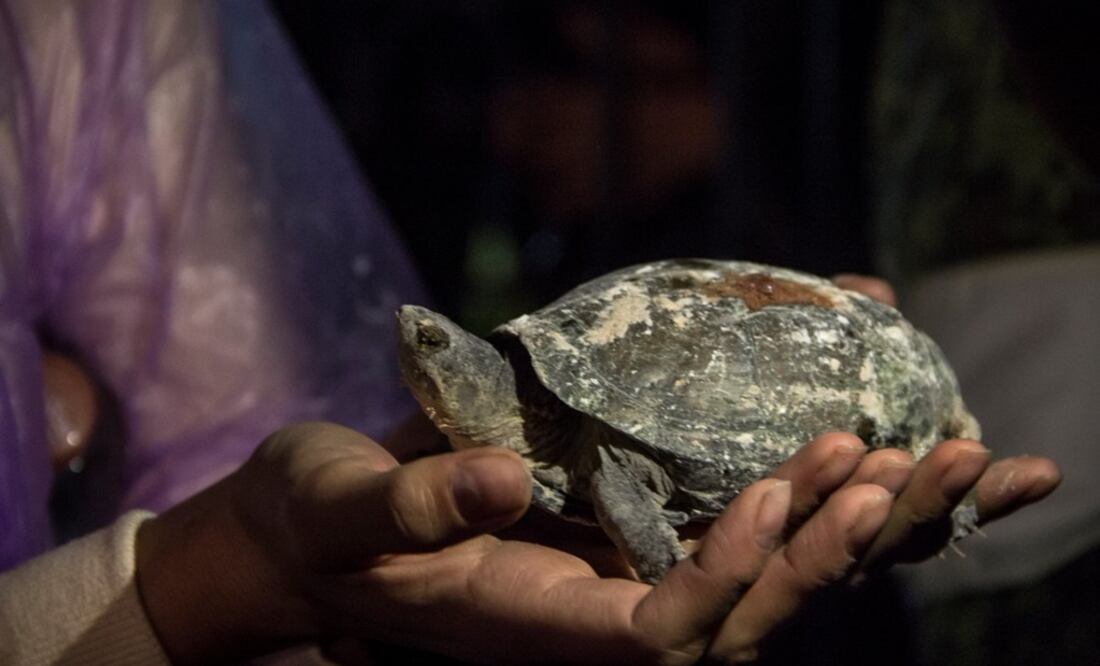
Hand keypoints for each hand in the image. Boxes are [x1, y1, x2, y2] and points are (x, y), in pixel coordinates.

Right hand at [135, 422, 1056, 664]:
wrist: (323, 521)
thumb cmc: (321, 524)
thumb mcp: (344, 512)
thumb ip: (413, 505)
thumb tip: (502, 483)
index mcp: (534, 628)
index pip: (661, 641)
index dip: (728, 581)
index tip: (776, 492)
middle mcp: (593, 612)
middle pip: (738, 620)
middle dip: (822, 556)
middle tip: (892, 465)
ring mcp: (613, 571)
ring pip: (749, 576)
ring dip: (833, 523)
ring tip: (902, 446)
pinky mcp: (622, 525)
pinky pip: (723, 519)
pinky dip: (790, 485)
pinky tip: (836, 419)